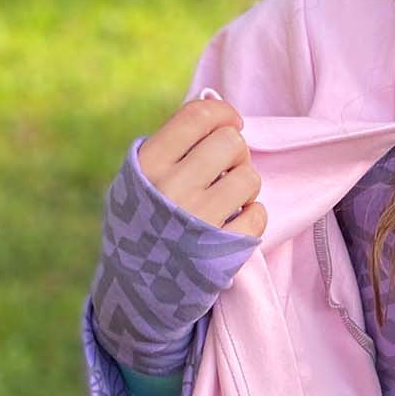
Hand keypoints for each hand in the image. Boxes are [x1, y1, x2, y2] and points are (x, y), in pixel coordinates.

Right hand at [138, 95, 267, 238]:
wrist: (136, 289)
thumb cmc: (142, 222)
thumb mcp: (138, 179)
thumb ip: (170, 146)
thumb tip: (216, 106)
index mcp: (148, 165)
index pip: (198, 116)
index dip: (224, 113)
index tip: (231, 123)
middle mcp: (172, 189)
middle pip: (230, 142)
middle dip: (236, 150)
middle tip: (227, 167)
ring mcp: (198, 221)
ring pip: (249, 177)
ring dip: (245, 184)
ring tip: (229, 197)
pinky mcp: (221, 251)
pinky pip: (258, 215)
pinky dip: (253, 215)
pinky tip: (236, 220)